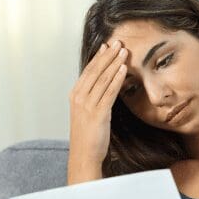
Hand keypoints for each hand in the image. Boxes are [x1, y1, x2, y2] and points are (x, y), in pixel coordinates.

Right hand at [68, 40, 127, 166]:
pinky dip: (117, 79)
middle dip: (107, 55)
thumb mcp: (86, 113)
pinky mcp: (98, 113)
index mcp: (75, 95)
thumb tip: (104, 86)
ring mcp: (87, 105)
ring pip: (103, 79)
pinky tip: (123, 70)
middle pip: (95, 71)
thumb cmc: (87, 137)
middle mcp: (79, 97)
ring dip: (114, 63)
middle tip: (118, 42)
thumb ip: (93, 99)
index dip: (98, 57)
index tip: (107, 45)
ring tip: (124, 51)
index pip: (88, 71)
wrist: (84, 156)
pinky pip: (109, 92)